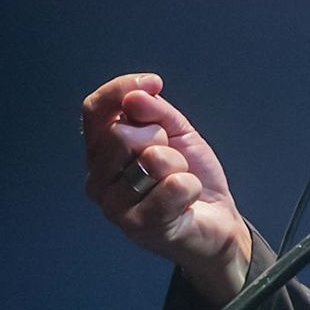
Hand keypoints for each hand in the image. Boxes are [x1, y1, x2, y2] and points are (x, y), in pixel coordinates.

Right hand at [83, 73, 252, 304]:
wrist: (216, 220)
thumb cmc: (189, 176)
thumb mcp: (176, 132)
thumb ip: (155, 110)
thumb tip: (136, 96)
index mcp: (101, 153)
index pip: (94, 110)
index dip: (121, 89)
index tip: (154, 82)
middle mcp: (98, 180)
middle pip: (121, 134)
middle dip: (160, 138)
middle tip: (172, 159)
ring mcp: (114, 207)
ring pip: (150, 160)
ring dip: (178, 166)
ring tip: (178, 182)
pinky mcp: (138, 227)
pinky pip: (173, 187)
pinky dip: (190, 187)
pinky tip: (185, 202)